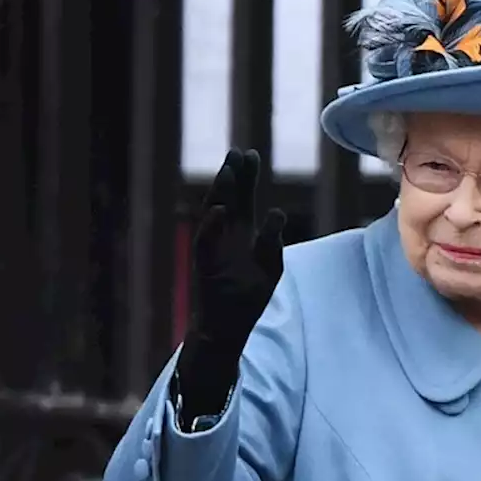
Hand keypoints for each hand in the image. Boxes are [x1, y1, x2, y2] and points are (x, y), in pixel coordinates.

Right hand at [177, 148, 285, 412]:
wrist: (228, 328)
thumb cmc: (248, 299)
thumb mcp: (270, 268)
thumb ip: (272, 241)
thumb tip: (275, 212)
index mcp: (242, 235)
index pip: (244, 199)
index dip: (247, 178)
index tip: (251, 155)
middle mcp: (225, 237)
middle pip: (228, 200)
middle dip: (233, 177)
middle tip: (238, 152)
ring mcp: (213, 250)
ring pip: (213, 215)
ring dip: (220, 194)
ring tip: (227, 171)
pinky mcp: (204, 266)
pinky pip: (204, 243)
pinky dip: (210, 226)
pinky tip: (218, 209)